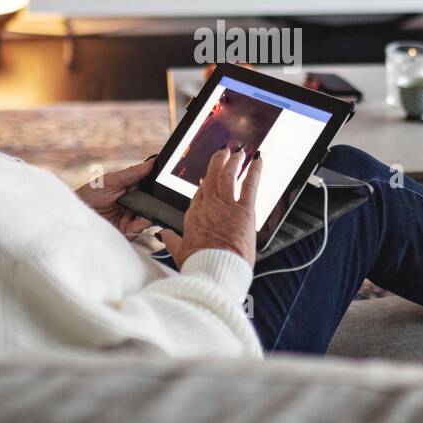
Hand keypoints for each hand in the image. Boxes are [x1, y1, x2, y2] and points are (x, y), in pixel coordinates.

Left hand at [76, 155, 156, 235]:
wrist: (77, 218)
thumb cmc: (88, 197)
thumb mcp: (110, 181)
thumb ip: (131, 173)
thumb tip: (151, 163)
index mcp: (129, 186)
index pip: (148, 182)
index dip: (157, 179)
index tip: (165, 175)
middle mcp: (133, 201)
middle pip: (152, 197)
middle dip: (157, 195)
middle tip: (162, 192)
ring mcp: (132, 215)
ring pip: (150, 211)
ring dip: (152, 209)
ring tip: (152, 205)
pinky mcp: (130, 229)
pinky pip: (143, 225)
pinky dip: (145, 221)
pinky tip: (144, 217)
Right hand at [157, 146, 261, 269]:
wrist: (215, 271)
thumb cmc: (199, 264)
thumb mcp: (179, 252)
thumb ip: (171, 240)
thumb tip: (163, 234)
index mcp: (194, 215)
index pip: (200, 193)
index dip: (205, 183)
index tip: (207, 177)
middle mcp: (209, 205)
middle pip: (213, 177)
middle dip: (218, 162)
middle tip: (223, 152)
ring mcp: (226, 205)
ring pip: (229, 175)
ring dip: (234, 162)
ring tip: (239, 153)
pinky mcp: (244, 210)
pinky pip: (250, 184)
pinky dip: (255, 171)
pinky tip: (259, 160)